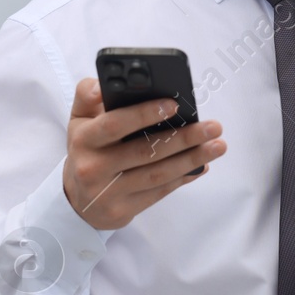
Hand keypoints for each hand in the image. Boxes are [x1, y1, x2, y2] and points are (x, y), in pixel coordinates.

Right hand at [62, 77, 226, 229]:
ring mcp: (107, 192)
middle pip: (144, 151)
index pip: (114, 124)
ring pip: (157, 174)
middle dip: (183, 138)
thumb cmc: (88, 150)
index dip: (144, 114)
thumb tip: (100, 82)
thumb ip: (87, 95)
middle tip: (212, 127)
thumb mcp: (79, 120)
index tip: (174, 105)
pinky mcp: (122, 211)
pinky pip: (159, 192)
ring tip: (217, 146)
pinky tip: (202, 165)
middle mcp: (93, 167)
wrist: (77, 200)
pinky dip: (183, 177)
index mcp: (84, 139)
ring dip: (191, 159)